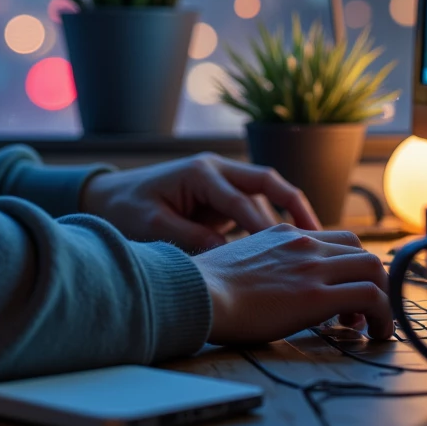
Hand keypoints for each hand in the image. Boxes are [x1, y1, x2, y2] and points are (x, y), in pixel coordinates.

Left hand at [79, 154, 320, 252]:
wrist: (107, 197)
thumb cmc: (126, 209)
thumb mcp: (152, 225)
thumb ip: (190, 238)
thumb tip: (229, 255)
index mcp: (200, 172)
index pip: (241, 199)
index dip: (264, 225)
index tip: (286, 251)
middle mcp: (217, 170)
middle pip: (268, 182)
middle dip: (296, 206)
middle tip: (319, 235)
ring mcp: (222, 182)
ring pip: (267, 195)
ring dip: (290, 217)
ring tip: (315, 247)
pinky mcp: (222, 198)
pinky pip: (257, 208)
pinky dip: (274, 225)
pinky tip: (291, 250)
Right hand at [194, 223, 394, 343]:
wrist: (198, 295)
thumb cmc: (210, 288)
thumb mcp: (245, 261)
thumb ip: (271, 265)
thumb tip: (280, 287)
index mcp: (285, 235)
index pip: (340, 240)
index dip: (353, 269)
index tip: (348, 295)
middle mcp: (304, 243)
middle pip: (363, 254)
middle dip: (372, 284)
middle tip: (361, 314)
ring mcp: (312, 266)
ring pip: (374, 270)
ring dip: (383, 300)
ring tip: (373, 327)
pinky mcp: (316, 295)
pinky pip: (370, 297)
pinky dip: (384, 316)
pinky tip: (377, 334)